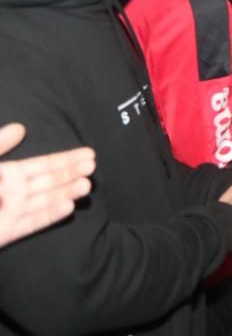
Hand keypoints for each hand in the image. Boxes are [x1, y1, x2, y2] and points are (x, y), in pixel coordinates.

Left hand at [0, 124, 95, 247]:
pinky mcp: (6, 233)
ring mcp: (10, 213)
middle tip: (93, 166)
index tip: (89, 153)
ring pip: (44, 201)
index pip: (42, 165)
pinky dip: (49, 216)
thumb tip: (22, 128)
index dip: (65, 159)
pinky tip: (69, 206)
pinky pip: (31, 223)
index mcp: (5, 174)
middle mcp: (12, 193)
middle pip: (48, 182)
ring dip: (66, 192)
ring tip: (86, 185)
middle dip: (70, 174)